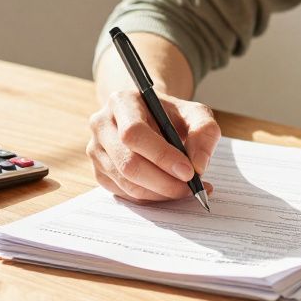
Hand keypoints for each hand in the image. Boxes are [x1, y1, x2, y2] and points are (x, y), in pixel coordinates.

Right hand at [87, 89, 220, 202]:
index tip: (189, 172)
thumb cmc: (171, 115)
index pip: (134, 133)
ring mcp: (96, 150)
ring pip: (126, 183)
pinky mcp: (99, 172)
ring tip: (186, 189)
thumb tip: (198, 166)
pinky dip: (151, 197)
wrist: (149, 118)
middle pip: (128, 163)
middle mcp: (102, 125)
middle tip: (191, 188)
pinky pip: (125, 194)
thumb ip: (204, 132)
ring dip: (160, 193)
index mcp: (122, 102)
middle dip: (164, 182)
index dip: (161, 156)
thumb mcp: (195, 113)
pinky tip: (169, 190)